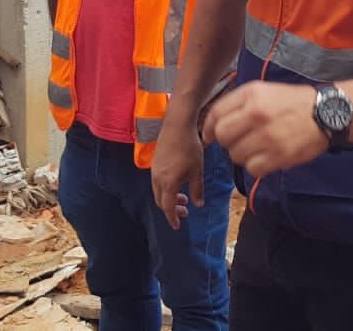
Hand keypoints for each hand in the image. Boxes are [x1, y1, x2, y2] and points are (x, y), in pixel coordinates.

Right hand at [151, 116, 204, 230]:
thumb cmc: (189, 147)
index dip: (173, 218)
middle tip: (185, 211)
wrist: (177, 125)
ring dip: (170, 198)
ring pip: (158, 191)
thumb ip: (197, 190)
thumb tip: (198, 204)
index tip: (178, 226)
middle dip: (172, 209)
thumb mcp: (197, 170)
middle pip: (161, 201)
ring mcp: (154, 170)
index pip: (168, 207)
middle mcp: (157, 178)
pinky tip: (178, 182)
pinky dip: (166, 188)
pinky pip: (157, 182)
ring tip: (184, 197)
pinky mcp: (154, 162)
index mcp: (168, 183)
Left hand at [201, 82, 328, 178]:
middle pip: (222, 136)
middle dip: (226, 141)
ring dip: (242, 154)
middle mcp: (256, 113)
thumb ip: (238, 103)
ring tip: (257, 147)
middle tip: (238, 141)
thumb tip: (213, 124)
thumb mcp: (264, 90)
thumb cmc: (292, 102)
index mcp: (251, 94)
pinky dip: (256, 166)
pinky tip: (266, 157)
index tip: (208, 136)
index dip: (208, 128)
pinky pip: (252, 168)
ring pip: (235, 155)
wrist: (326, 113)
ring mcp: (267, 136)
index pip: (216, 113)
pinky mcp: (278, 155)